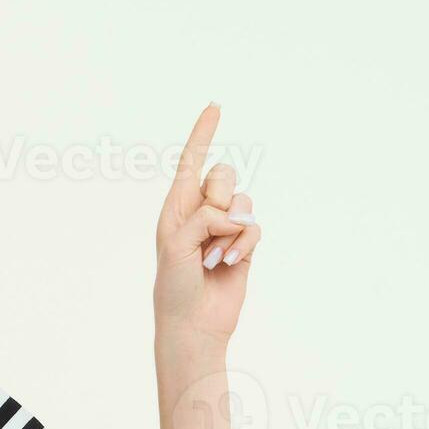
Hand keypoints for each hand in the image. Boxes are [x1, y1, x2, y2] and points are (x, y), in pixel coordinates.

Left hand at [151, 103, 260, 345]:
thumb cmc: (174, 285)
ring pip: (243, 201)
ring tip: (213, 256)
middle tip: (206, 230)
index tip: (215, 106)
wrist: (194, 322)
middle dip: (219, 198)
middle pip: (223, 175)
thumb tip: (235, 215)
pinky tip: (229, 263)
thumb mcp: (176, 245)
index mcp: (177, 206)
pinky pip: (254, 227)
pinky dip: (244, 245)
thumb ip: (203, 218)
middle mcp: (201, 211)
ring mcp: (225, 227)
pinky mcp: (244, 245)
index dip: (203, 133)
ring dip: (230, 230)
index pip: (191, 160)